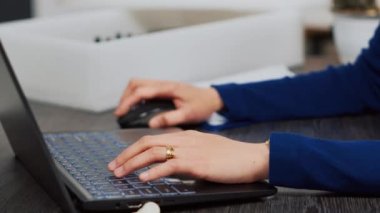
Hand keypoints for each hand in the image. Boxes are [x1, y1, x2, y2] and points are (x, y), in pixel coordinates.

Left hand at [108, 130, 268, 183]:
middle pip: (147, 142)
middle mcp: (185, 139)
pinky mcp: (197, 163)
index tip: (122, 159)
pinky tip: (143, 179)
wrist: (252, 157)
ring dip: (133, 163)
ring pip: (153, 152)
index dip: (133, 148)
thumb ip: (187, 152)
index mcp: (186, 135)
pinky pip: (169, 165)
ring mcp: (190, 150)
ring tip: (121, 173)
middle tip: (113, 167)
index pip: (153, 138)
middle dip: (126, 154)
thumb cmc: (231, 156)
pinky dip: (153, 172)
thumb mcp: (205, 149)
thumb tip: (170, 162)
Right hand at [114, 79, 222, 127]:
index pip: (141, 91)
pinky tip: (136, 108)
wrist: (212, 98)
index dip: (127, 102)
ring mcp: (162, 85)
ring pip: (139, 85)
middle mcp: (163, 84)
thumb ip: (170, 118)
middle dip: (125, 97)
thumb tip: (151, 124)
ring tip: (125, 111)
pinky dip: (136, 96)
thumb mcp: (188, 114)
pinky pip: (145, 89)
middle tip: (120, 113)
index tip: (120, 113)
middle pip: (136, 83)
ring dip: (129, 95)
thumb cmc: (202, 105)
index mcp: (167, 88)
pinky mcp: (163, 89)